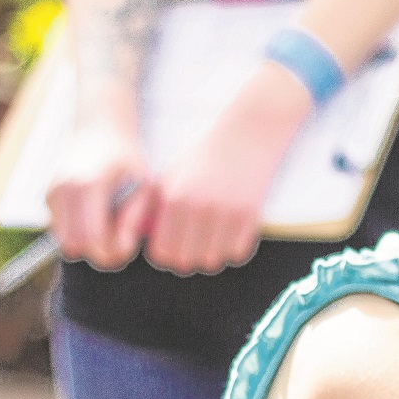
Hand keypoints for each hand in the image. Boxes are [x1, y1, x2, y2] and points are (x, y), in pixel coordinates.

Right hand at [46, 119, 154, 270]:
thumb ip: (135, 218)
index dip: (115, 248)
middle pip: (77, 246)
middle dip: (101, 250)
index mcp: (88, 184)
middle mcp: (63, 189)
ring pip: (68, 244)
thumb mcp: (143, 186)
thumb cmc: (128, 161)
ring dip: (90, 242)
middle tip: (121, 232)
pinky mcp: (46, 199)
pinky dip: (80, 233)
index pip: (94, 239)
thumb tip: (121, 249)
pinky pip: (62, 234)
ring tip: (109, 221)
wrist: (101, 134)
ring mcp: (51, 194)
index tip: (131, 236)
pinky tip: (95, 214)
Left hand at [145, 63, 310, 274]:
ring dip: (210, 255)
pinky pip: (237, 254)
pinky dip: (232, 249)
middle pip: (187, 262)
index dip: (165, 254)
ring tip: (211, 239)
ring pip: (213, 262)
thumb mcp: (171, 178)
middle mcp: (199, 209)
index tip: (172, 246)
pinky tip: (229, 233)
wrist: (247, 137)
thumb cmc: (204, 159)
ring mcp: (226, 214)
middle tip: (192, 245)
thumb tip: (148, 240)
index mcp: (175, 198)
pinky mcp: (250, 216)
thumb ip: (154, 209)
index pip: (162, 252)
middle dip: (187, 258)